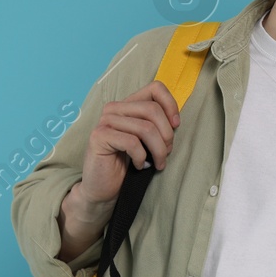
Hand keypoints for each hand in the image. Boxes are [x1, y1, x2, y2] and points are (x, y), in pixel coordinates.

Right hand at [78, 80, 181, 204]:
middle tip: (166, 153)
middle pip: (153, 110)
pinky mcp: (99, 136)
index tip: (176, 125)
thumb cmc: (127, 164)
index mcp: (128, 105)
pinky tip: (139, 165)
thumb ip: (156, 125)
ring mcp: (105, 121)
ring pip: (146, 128)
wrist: (103, 189)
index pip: (155, 88)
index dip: (171, 104)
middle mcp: (114, 108)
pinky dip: (141, 157)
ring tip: (158, 163)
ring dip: (158, 150)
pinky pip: (132, 142)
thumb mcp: (147, 141)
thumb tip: (175, 120)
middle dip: (167, 134)